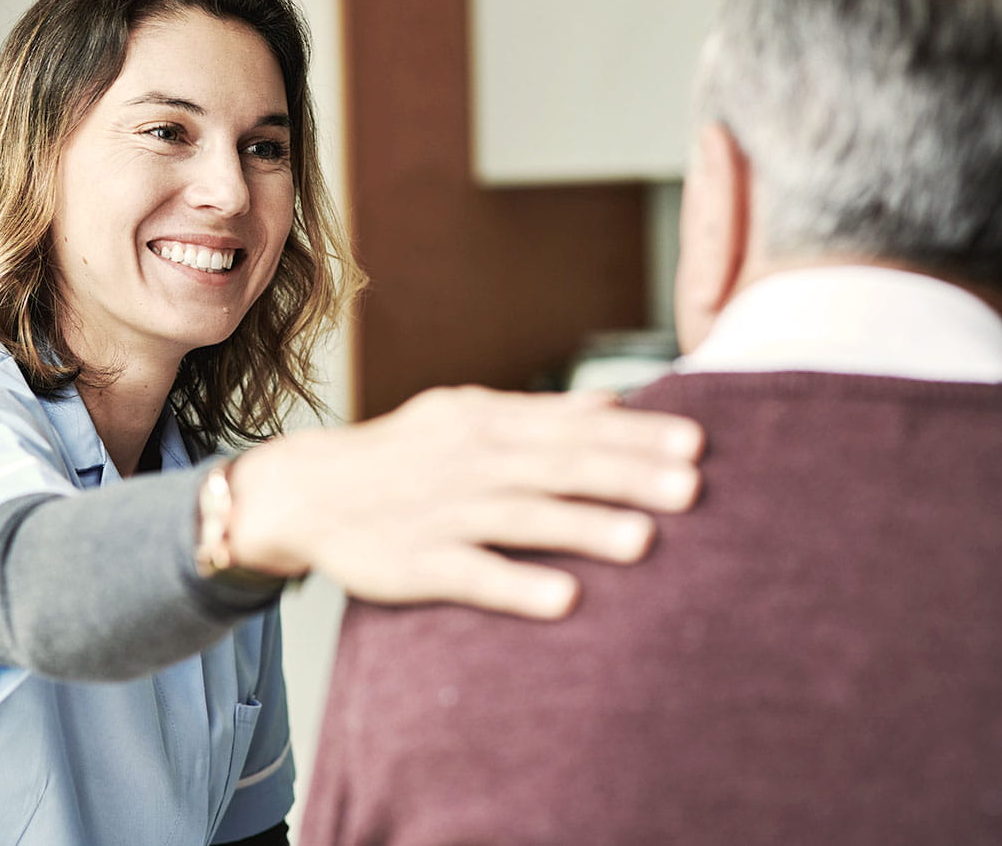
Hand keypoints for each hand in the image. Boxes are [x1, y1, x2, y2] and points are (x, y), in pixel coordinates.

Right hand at [225, 386, 702, 618]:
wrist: (307, 491)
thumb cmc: (402, 454)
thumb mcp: (464, 415)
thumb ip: (541, 413)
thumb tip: (618, 403)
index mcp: (483, 421)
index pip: (570, 426)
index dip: (634, 436)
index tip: (695, 443)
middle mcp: (466, 461)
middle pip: (555, 466)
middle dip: (625, 475)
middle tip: (691, 488)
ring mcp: (440, 512)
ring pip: (520, 517)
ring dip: (582, 527)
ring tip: (644, 540)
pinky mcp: (414, 562)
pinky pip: (470, 573)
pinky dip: (516, 584)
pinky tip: (564, 599)